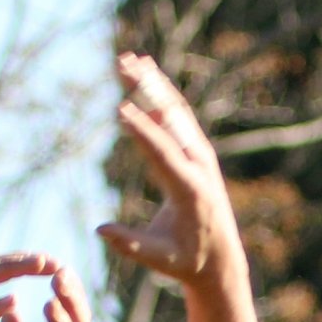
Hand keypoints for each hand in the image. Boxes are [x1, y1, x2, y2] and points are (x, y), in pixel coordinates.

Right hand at [98, 53, 243, 286]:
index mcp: (189, 190)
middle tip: (122, 63)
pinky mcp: (198, 152)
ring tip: (129, 60)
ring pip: (175, 111)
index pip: (162, 153)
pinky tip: (144, 77)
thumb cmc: (187, 262)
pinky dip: (160, 95)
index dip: (142, 131)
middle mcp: (199, 166)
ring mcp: (201, 155)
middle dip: (146, 89)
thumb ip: (130, 246)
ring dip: (152, 84)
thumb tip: (100, 230)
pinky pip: (178, 117)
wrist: (221, 259)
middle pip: (170, 119)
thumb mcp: (159, 260)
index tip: (121, 109)